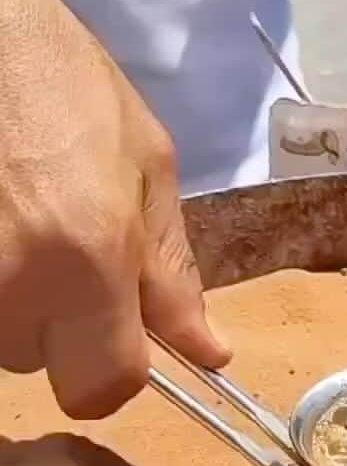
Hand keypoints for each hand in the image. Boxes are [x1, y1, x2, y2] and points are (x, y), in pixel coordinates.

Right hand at [0, 0, 228, 418]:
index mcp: (87, 258)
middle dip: (57, 326)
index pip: (102, 386)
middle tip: (58, 247)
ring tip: (17, 221)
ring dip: (13, 300)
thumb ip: (172, 268)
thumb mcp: (145, 163)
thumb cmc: (59, 78)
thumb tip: (208, 352)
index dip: (115, 372)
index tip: (118, 336)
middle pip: (39, 363)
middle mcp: (14, 282)